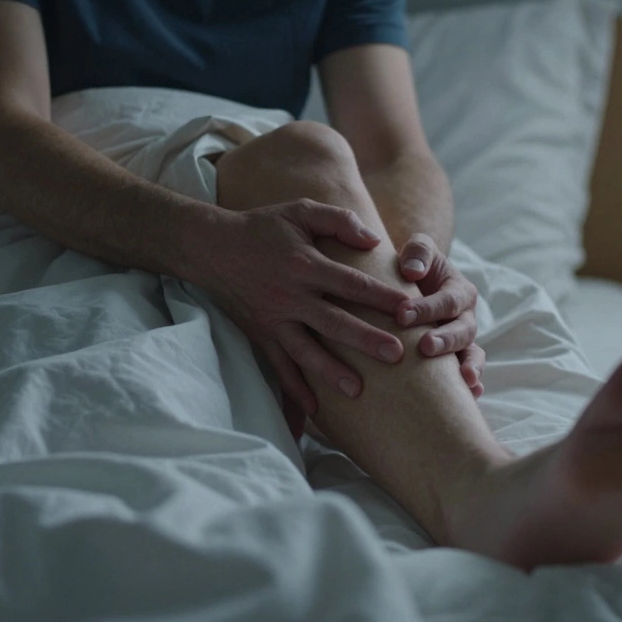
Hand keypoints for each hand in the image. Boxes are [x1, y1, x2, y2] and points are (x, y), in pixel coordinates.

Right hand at [189, 199, 410, 415]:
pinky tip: (314, 410)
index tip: (408, 310)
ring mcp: (275, 320)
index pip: (352, 284)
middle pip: (334, 322)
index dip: (382, 297)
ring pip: (306, 351)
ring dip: (331, 372)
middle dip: (366, 340)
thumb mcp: (300, 211)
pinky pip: (279, 367)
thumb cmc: (263, 227)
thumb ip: (339, 220)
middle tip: (397, 355)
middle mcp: (291, 296)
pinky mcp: (261, 335)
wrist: (212, 248)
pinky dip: (294, 390)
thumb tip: (374, 240)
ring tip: (358, 391)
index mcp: (305, 265)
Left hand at [394, 233, 484, 397]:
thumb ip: (419, 251)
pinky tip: (469, 397)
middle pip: (463, 331)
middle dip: (446, 339)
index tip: (402, 315)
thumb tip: (412, 271)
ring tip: (464, 379)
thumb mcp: (419, 249)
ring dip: (468, 366)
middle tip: (425, 347)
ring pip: (472, 355)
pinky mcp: (455, 362)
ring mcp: (463, 343)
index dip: (428, 308)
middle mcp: (466, 318)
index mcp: (459, 291)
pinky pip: (468, 374)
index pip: (448, 300)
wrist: (410, 287)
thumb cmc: (413, 267)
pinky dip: (472, 386)